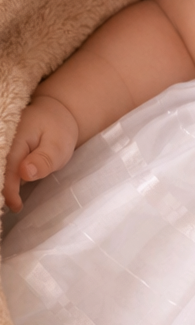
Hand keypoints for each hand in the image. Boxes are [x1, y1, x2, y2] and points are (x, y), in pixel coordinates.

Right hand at [2, 94, 79, 211]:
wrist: (53, 113)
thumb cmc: (57, 130)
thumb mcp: (58, 145)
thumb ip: (43, 159)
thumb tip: (25, 173)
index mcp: (13, 139)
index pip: (7, 169)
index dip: (9, 190)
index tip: (15, 206)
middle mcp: (0, 142)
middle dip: (0, 190)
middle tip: (8, 210)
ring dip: (1, 187)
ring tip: (4, 207)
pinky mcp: (1, 153)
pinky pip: (0, 169)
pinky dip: (2, 182)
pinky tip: (7, 196)